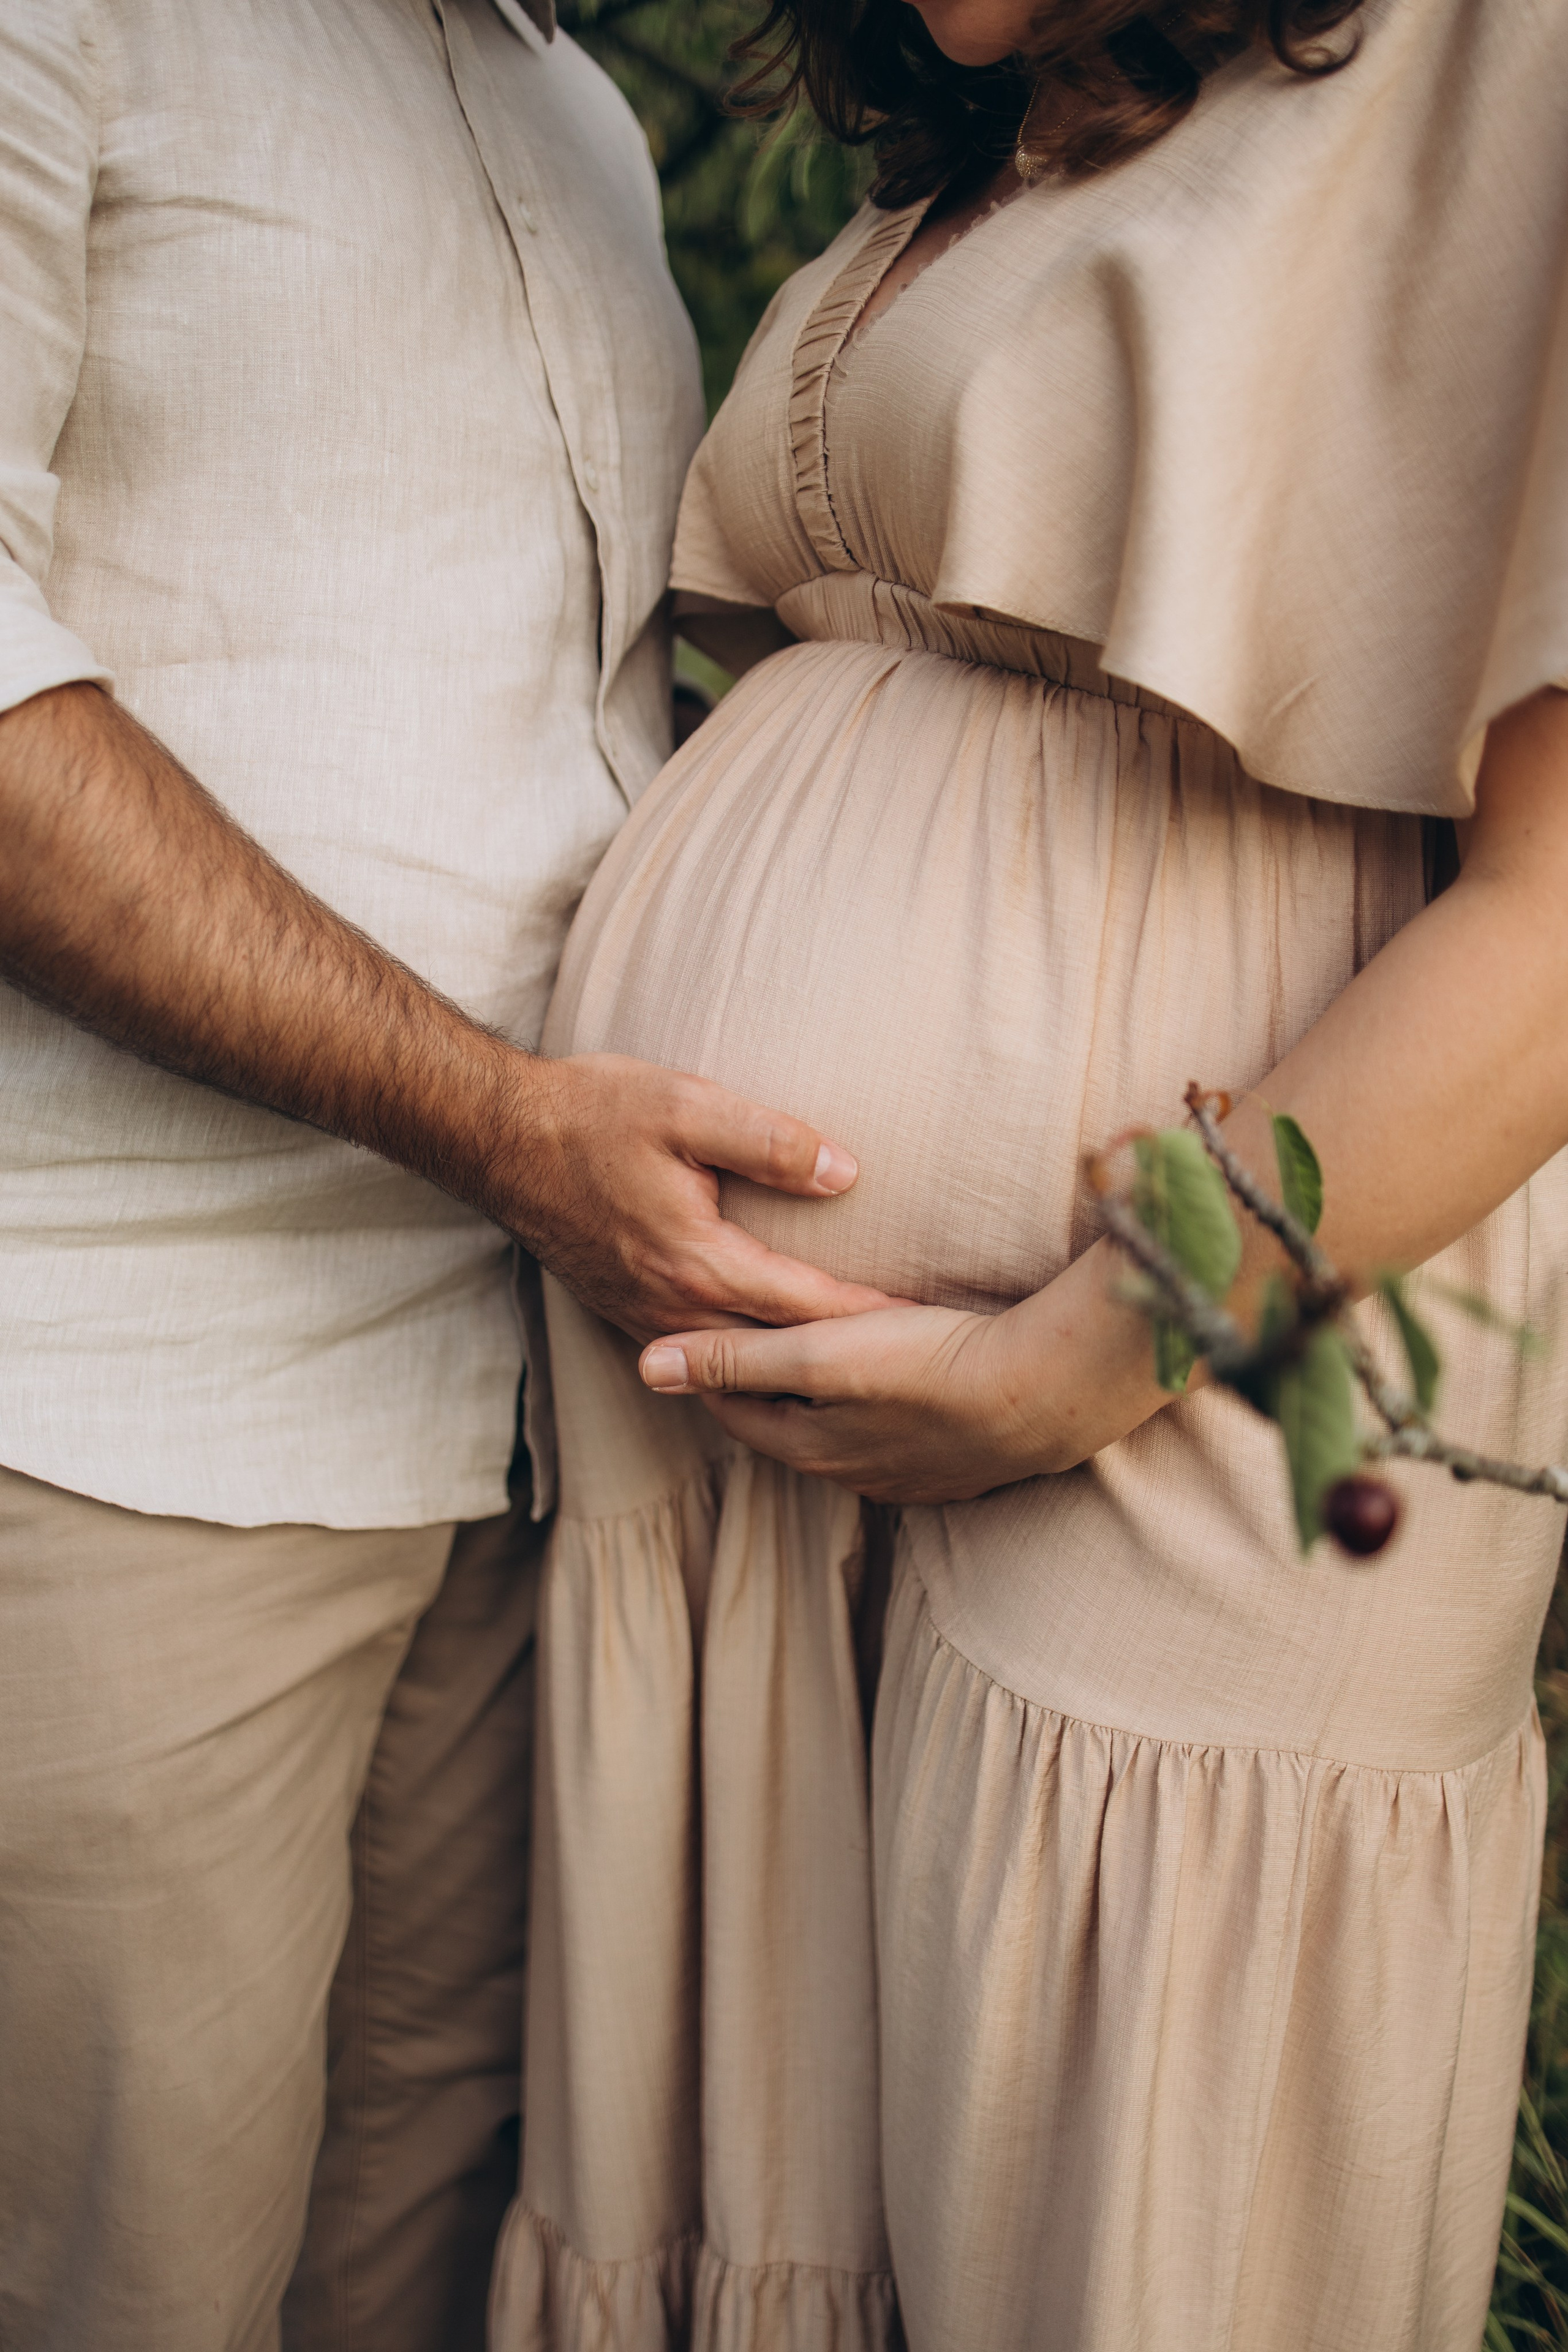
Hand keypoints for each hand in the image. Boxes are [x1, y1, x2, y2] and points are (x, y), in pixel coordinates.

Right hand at [499, 1052, 896, 1343]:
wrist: (498, 1137)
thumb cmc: (591, 1111)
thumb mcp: (686, 1104)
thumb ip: (769, 1141)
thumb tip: (846, 1174)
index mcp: (696, 1261)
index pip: (805, 1306)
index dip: (869, 1317)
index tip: (925, 1327)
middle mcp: (671, 1306)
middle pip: (777, 1350)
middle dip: (843, 1358)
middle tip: (912, 1365)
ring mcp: (644, 1317)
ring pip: (737, 1362)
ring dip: (795, 1369)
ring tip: (857, 1373)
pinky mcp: (626, 1311)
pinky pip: (701, 1352)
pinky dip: (746, 1361)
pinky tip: (776, 1358)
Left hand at [636, 1301, 1069, 1503]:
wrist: (1048, 1391)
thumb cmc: (931, 1364)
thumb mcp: (819, 1352)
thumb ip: (735, 1357)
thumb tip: (646, 1366)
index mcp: (811, 1447)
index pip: (735, 1409)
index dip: (711, 1366)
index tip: (696, 1325)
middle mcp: (853, 1474)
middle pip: (787, 1422)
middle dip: (764, 1382)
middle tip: (746, 1334)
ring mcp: (909, 1477)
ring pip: (844, 1434)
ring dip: (826, 1399)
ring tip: (820, 1352)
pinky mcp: (957, 1467)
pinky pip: (897, 1439)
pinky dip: (879, 1410)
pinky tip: (897, 1383)